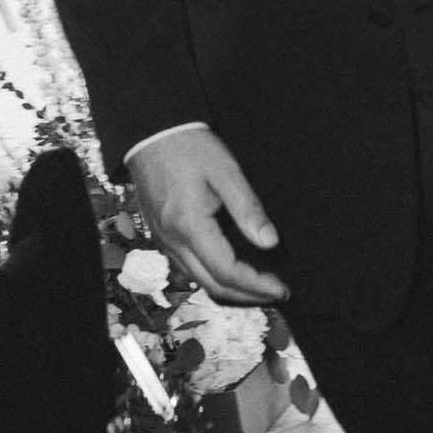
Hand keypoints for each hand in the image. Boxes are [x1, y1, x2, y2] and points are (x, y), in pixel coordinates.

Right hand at [130, 126, 286, 305]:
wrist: (152, 135)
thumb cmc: (189, 148)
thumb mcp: (226, 171)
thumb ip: (248, 208)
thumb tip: (270, 242)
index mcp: (189, 226)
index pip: (226, 271)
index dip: (256, 285)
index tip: (281, 288)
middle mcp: (173, 241)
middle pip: (212, 285)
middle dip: (247, 296)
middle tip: (278, 294)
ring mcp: (165, 242)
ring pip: (199, 281)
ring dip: (231, 290)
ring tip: (261, 287)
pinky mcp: (163, 237)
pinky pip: (189, 269)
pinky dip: (214, 278)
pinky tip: (233, 271)